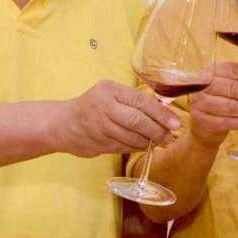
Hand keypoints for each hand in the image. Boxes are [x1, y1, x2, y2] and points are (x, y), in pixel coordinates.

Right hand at [57, 80, 180, 156]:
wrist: (62, 124)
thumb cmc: (93, 106)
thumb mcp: (110, 94)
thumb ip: (132, 100)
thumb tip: (164, 111)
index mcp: (110, 90)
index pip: (141, 101)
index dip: (161, 113)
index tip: (175, 122)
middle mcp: (104, 107)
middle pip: (137, 121)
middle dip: (158, 130)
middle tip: (170, 136)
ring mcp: (100, 126)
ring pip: (132, 137)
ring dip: (149, 141)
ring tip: (160, 141)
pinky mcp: (98, 143)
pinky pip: (124, 146)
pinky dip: (137, 147)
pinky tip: (145, 146)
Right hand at [188, 61, 237, 146]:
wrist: (204, 125)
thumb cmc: (222, 100)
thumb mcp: (235, 85)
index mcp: (212, 71)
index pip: (235, 70)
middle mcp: (203, 85)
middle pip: (233, 88)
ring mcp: (200, 103)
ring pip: (232, 107)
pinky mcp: (203, 121)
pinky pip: (229, 122)